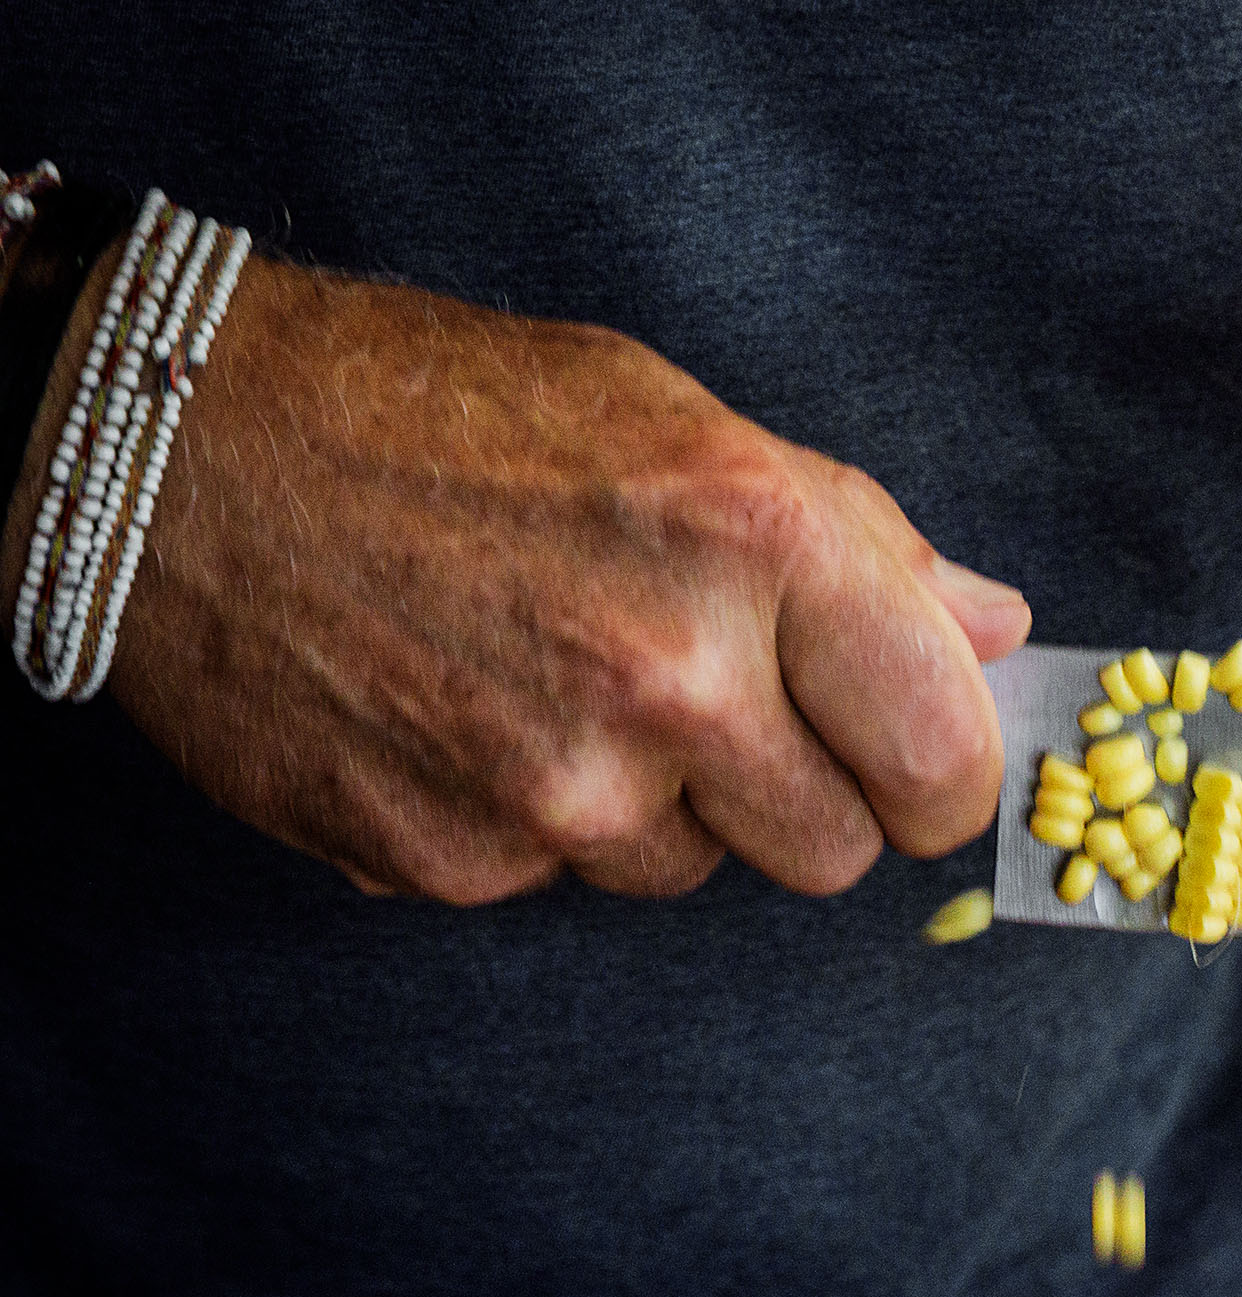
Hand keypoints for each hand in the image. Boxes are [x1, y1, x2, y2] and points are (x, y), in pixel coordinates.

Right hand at [24, 254, 1030, 901]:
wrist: (189, 451)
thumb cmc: (452, 413)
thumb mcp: (685, 424)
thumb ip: (861, 545)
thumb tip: (995, 632)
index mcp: (760, 543)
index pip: (943, 756)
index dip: (940, 774)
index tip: (911, 760)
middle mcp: (671, 677)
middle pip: (833, 851)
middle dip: (798, 795)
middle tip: (716, 704)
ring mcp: (557, 785)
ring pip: (696, 873)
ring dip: (660, 805)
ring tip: (559, 678)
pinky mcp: (455, 859)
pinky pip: (561, 883)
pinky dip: (533, 821)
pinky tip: (469, 713)